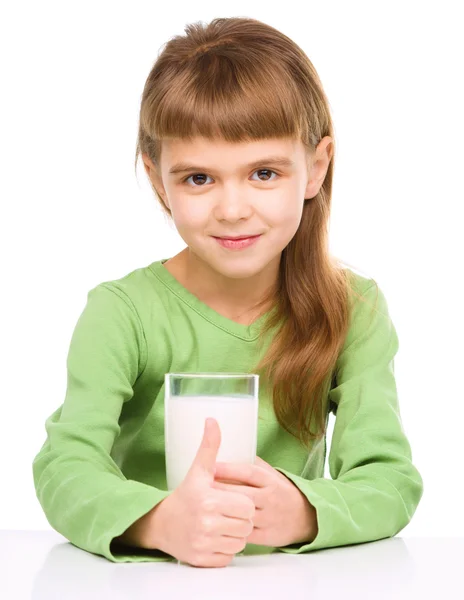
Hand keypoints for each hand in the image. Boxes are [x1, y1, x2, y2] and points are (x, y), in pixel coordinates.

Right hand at [145, 418, 255, 567]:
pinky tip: (215, 539)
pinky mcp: (201, 560)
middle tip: (228, 513)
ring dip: (235, 536)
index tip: (232, 500)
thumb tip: (213, 420)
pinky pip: (228, 558)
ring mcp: (203, 544)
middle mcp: (206, 523)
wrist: (161, 523)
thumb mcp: (198, 470)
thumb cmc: (185, 495)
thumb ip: (210, 447)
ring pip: (240, 543)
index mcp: (209, 500)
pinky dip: (225, 551)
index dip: (243, 503)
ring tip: (222, 525)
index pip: (247, 506)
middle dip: (241, 520)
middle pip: (246, 526)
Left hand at [212, 456, 317, 547]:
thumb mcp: (273, 474)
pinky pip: (245, 533)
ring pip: (242, 514)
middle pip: (242, 494)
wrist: (305, 518)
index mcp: (271, 480)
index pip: (248, 472)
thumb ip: (254, 464)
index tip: (211, 466)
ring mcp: (269, 518)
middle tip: (200, 486)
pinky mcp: (267, 536)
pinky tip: (217, 524)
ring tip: (204, 506)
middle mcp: (271, 498)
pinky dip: (230, 528)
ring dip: (223, 510)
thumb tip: (230, 448)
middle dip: (220, 490)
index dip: (229, 469)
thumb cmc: (282, 492)